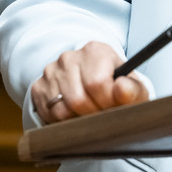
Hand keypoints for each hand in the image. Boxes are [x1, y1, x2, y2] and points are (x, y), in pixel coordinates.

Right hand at [31, 41, 149, 123]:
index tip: (113, 107)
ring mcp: (51, 71)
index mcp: (95, 51)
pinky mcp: (39, 86)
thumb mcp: (132, 87)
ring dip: (78, 119)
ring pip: (62, 109)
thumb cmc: (115, 86)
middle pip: (78, 99)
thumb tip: (122, 89)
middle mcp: (69, 57)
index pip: (97, 83)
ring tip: (90, 114)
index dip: (107, 102)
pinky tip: (75, 114)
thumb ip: (132, 89)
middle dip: (93, 114)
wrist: (94, 82)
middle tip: (102, 115)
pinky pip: (49, 114)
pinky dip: (63, 121)